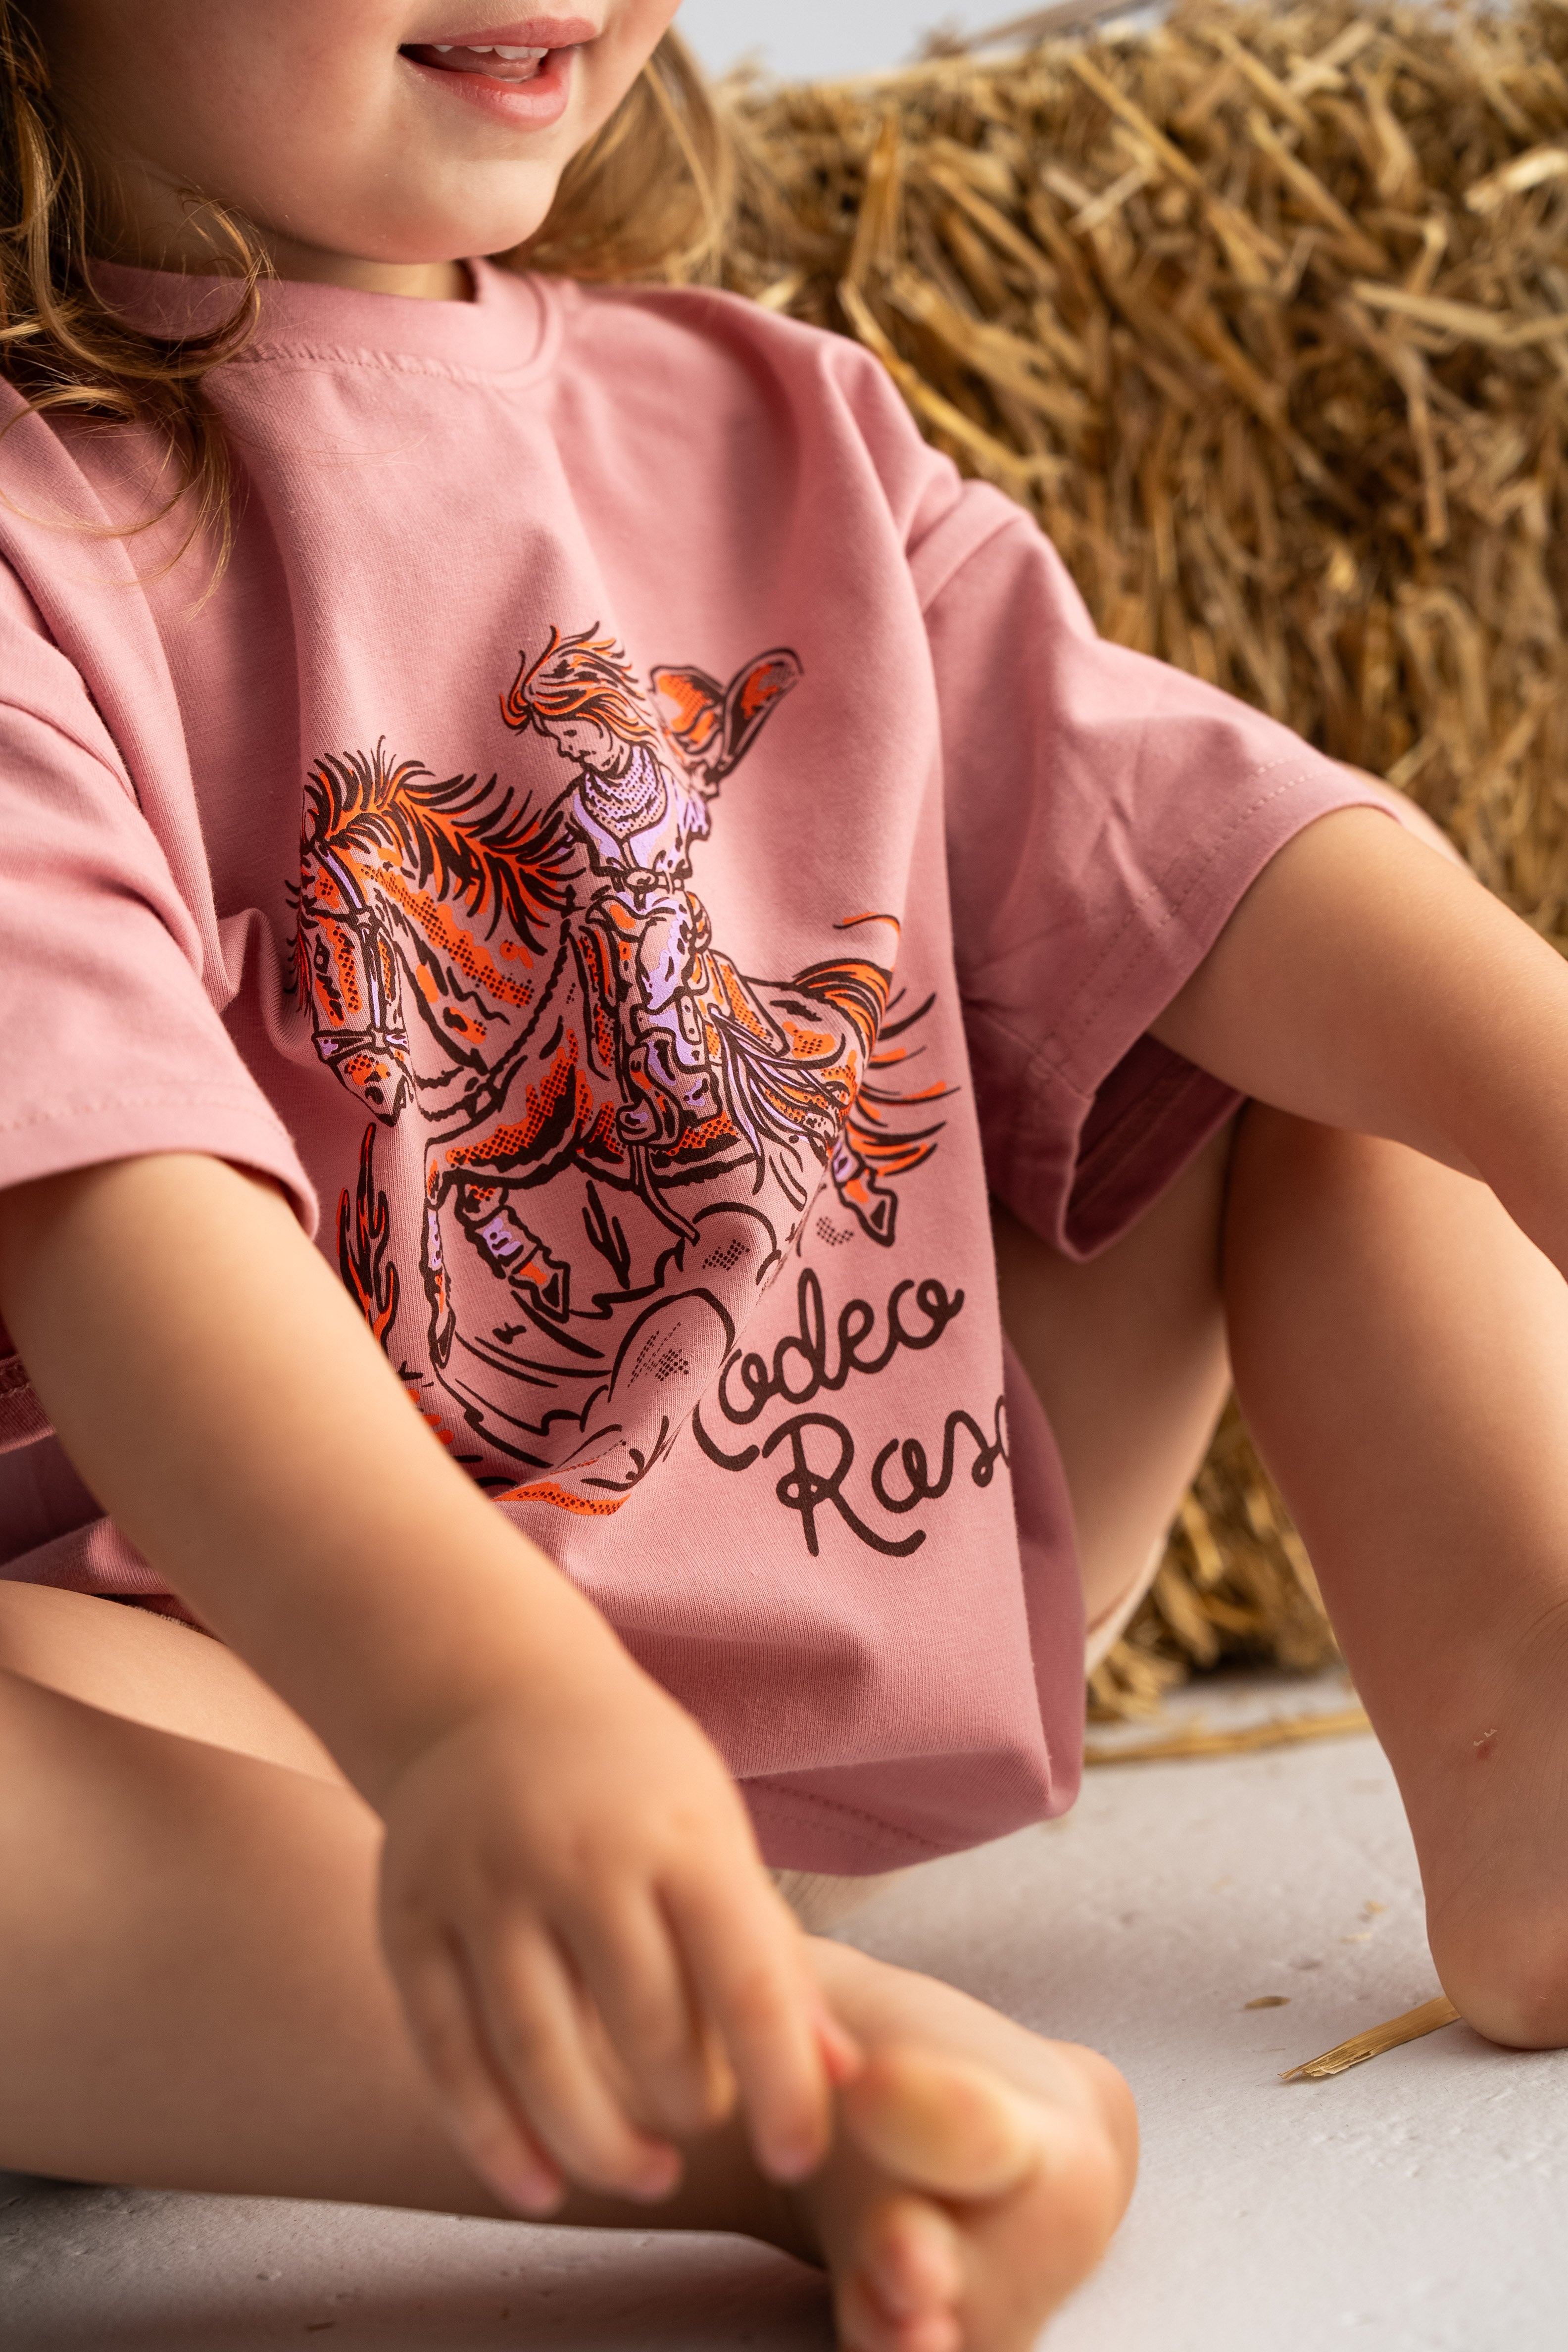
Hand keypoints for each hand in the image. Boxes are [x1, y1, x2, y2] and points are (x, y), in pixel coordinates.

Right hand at [376, 1642, 857, 2212]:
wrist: (491, 1691)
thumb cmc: (632, 1780)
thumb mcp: (716, 1834)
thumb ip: (770, 1955)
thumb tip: (840, 2078)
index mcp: (679, 1831)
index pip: (745, 1980)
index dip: (781, 2083)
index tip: (802, 2158)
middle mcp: (579, 1853)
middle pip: (642, 2024)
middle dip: (686, 2106)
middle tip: (702, 2127)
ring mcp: (484, 1884)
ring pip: (537, 2051)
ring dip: (596, 2143)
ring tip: (643, 2175)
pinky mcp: (410, 1917)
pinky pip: (447, 2051)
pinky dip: (491, 2136)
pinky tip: (537, 2186)